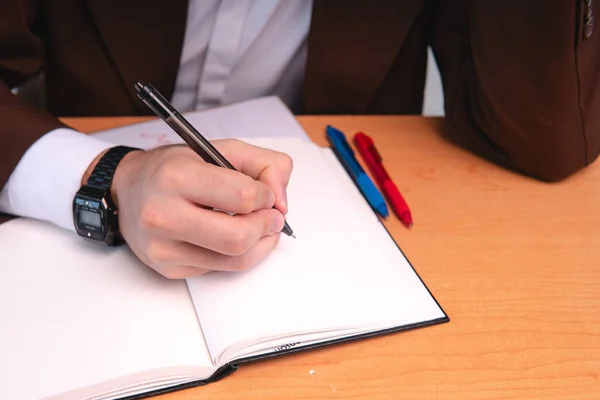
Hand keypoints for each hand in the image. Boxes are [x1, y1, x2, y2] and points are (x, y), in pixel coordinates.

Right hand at [106, 139, 292, 278]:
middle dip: (266, 226)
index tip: (265, 193)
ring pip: (234, 260)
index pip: (243, 196)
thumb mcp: (218, 148)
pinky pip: (221, 269)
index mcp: (176, 177)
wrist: (126, 190)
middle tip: (272, 217)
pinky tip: (234, 236)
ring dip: (260, 244)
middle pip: (239, 237)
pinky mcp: (169, 268)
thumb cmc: (172, 168)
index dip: (266, 196)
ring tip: (260, 227)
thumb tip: (281, 201)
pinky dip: (238, 254)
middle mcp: (163, 215)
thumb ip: (264, 164)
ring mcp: (163, 247)